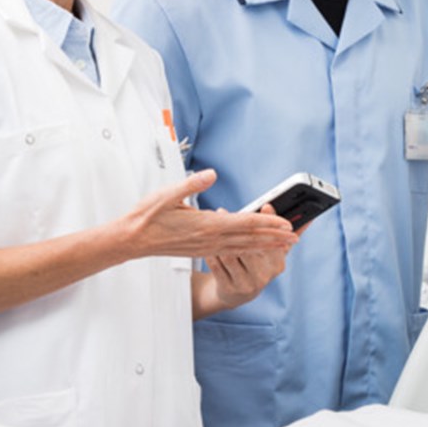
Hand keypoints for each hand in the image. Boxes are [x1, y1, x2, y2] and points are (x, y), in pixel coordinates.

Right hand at [123, 170, 296, 260]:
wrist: (133, 240)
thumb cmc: (148, 216)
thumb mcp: (168, 195)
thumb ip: (192, 185)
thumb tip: (211, 175)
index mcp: (207, 224)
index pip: (245, 222)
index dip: (268, 223)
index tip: (286, 224)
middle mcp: (211, 239)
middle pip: (250, 238)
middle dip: (274, 238)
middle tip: (294, 238)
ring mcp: (207, 247)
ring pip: (243, 247)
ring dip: (265, 247)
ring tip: (282, 247)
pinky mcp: (202, 251)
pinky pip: (231, 252)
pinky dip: (248, 251)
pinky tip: (254, 250)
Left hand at [205, 206, 291, 308]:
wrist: (235, 293)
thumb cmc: (256, 266)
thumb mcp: (274, 252)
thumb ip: (289, 235)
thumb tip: (309, 219)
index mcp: (277, 264)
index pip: (273, 240)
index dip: (269, 221)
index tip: (265, 205)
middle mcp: (264, 276)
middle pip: (250, 246)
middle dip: (236, 227)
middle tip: (225, 212)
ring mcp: (246, 284)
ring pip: (231, 255)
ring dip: (219, 238)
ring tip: (213, 223)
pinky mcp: (229, 288)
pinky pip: (217, 265)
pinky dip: (211, 251)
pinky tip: (206, 241)